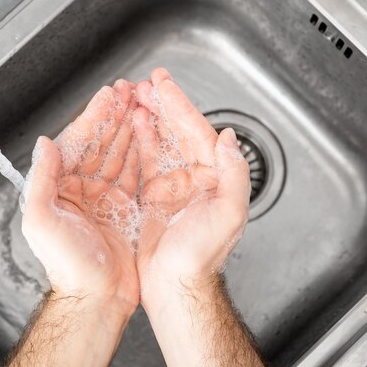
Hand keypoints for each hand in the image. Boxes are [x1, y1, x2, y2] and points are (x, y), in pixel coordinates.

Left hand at [22, 80, 139, 313]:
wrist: (96, 297)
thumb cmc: (68, 267)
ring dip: (130, 128)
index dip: (94, 116)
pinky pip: (135, 174)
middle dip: (115, 115)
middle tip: (130, 91)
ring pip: (120, 154)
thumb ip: (41, 181)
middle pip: (101, 143)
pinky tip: (149, 136)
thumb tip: (43, 145)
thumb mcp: (43, 222)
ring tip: (142, 105)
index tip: (108, 95)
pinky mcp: (126, 209)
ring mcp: (106, 198)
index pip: (79, 143)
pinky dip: (142, 153)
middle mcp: (84, 189)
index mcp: (62, 188)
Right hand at [132, 68, 250, 300]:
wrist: (174, 284)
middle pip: (178, 131)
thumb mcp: (228, 214)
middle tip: (148, 82)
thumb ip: (234, 175)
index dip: (180, 106)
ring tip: (135, 96)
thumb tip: (231, 139)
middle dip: (162, 104)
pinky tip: (132, 125)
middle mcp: (194, 178)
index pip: (197, 132)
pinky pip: (144, 161)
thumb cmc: (201, 256)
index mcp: (214, 178)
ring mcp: (172, 185)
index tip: (165, 85)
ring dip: (149, 117)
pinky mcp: (151, 196)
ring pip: (160, 141)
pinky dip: (138, 140)